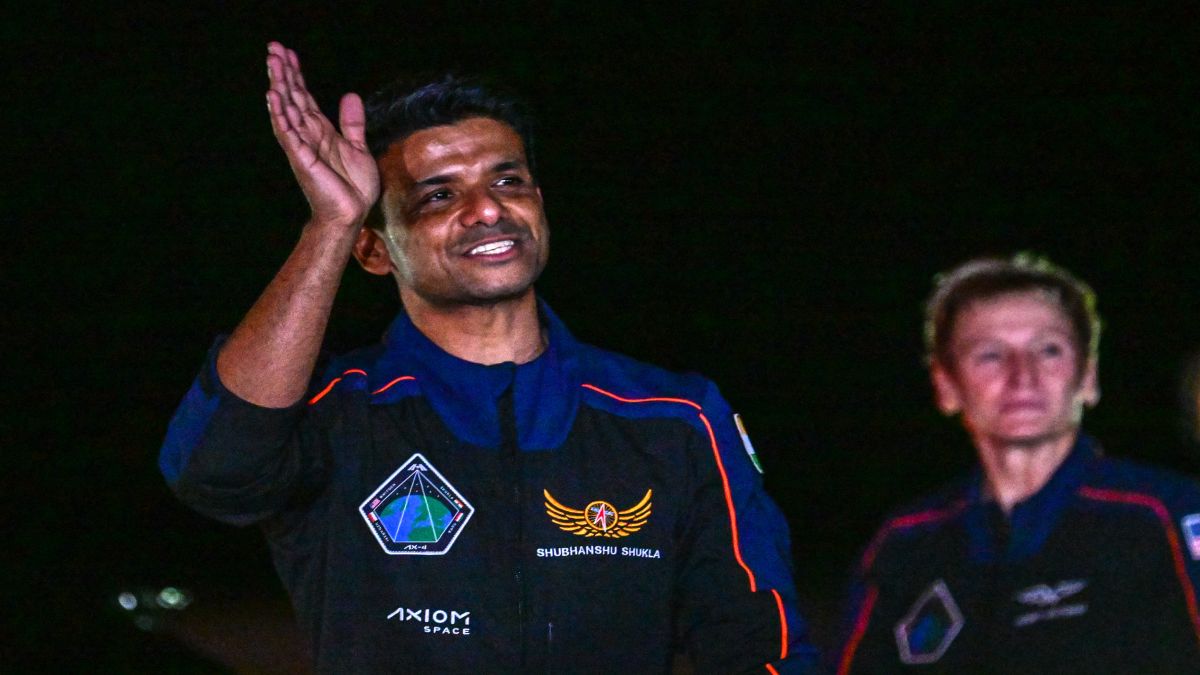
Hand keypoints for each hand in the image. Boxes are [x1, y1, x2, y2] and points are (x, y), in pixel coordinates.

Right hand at [265, 42, 379, 228]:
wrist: (350, 213)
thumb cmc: (352, 186)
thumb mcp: (357, 147)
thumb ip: (352, 123)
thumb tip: (350, 95)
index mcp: (320, 130)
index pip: (304, 96)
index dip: (296, 75)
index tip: (288, 53)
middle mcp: (307, 135)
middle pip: (292, 97)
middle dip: (283, 72)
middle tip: (273, 48)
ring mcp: (302, 145)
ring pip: (287, 110)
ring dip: (279, 86)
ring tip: (272, 63)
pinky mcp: (302, 158)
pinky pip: (288, 133)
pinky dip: (281, 114)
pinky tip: (274, 96)